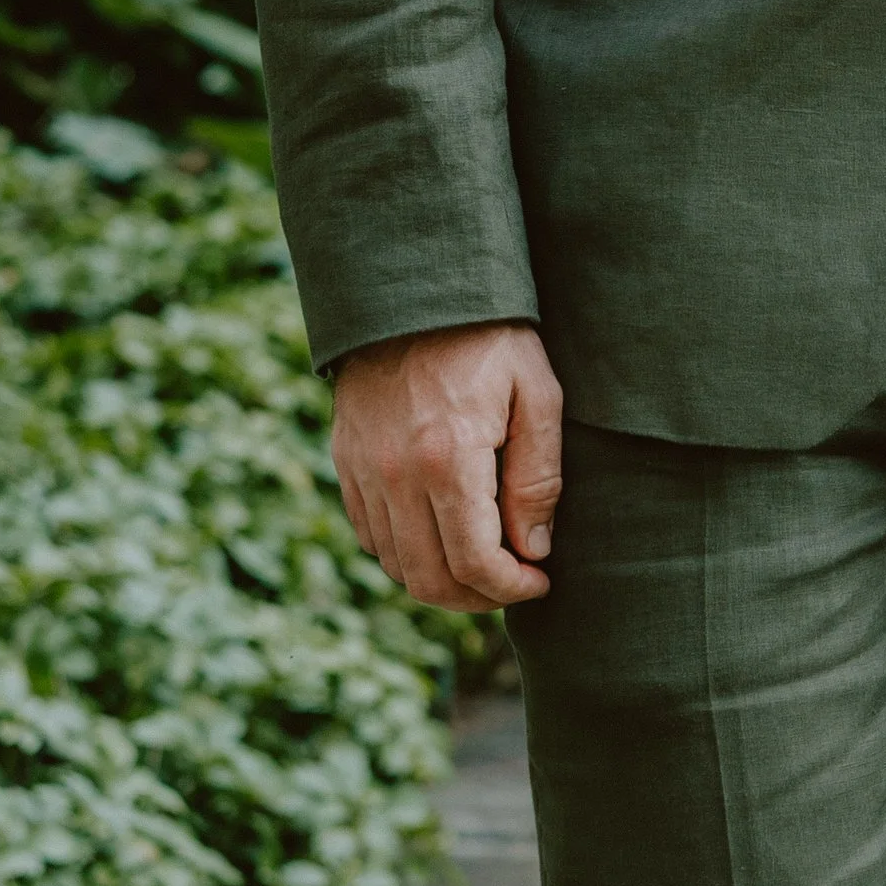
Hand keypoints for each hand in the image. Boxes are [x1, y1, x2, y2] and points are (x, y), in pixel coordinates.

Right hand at [331, 321, 564, 612]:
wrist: (415, 288)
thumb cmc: (490, 337)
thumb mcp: (537, 394)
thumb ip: (538, 477)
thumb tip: (533, 549)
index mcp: (448, 458)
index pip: (474, 562)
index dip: (511, 588)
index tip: (539, 581)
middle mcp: (396, 474)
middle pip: (430, 578)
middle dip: (478, 597)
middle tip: (513, 584)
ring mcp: (363, 469)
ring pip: (396, 564)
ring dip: (441, 582)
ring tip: (481, 567)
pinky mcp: (345, 461)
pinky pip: (370, 534)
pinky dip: (405, 553)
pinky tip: (440, 537)